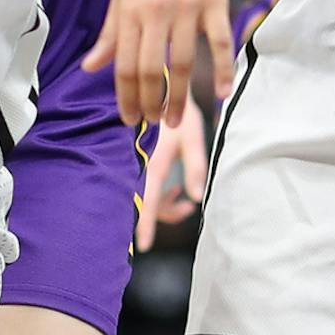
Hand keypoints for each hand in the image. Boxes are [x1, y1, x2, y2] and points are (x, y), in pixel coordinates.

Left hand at [83, 0, 233, 126]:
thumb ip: (110, 34)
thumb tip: (90, 67)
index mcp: (130, 11)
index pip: (124, 65)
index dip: (126, 96)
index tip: (129, 119)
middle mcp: (156, 10)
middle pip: (152, 69)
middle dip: (151, 103)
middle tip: (155, 125)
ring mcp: (187, 6)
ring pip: (182, 62)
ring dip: (181, 97)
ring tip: (177, 120)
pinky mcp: (214, 1)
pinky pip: (219, 42)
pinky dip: (222, 70)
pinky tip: (221, 93)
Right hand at [134, 94, 208, 248]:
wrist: (157, 87)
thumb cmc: (178, 110)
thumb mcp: (192, 136)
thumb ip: (196, 166)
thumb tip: (198, 197)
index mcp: (151, 162)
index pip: (146, 201)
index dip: (144, 225)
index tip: (142, 247)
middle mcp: (138, 167)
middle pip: (145, 204)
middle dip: (165, 213)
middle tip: (186, 208)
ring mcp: (135, 166)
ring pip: (145, 198)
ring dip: (165, 204)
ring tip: (184, 197)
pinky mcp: (137, 163)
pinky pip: (144, 188)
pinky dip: (160, 194)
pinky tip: (175, 187)